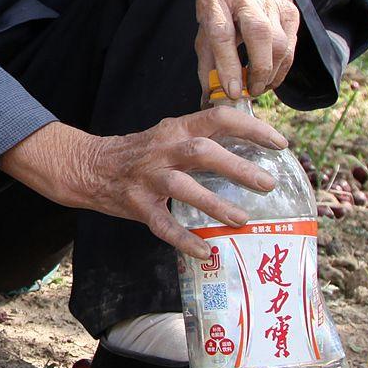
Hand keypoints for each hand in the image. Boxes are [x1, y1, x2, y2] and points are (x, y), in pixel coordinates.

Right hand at [0, 111, 288, 258]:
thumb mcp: (168, 136)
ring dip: (214, 203)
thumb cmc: (139, 153)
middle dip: (237, 167)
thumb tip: (251, 152)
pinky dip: (183, 238)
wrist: (87, 166)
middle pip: (202, 152)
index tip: (280, 143)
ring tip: (242, 220)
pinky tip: (204, 250)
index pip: (218, 118)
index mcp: (176, 128)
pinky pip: (161, 224)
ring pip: (182, 186)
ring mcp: (147, 177)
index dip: (251, 127)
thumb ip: (201, 139)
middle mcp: (162, 149)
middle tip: (268, 184)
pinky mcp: (136, 204)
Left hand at [194, 0, 300, 98]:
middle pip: (259, 33)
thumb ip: (207, 68)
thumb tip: (211, 101)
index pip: (222, 33)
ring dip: (271, 73)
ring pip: (280, 42)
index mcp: (215, 0)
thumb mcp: (204, 38)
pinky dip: (282, 68)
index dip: (228, 65)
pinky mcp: (289, 11)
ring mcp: (270, 1)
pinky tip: (269, 79)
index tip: (232, 91)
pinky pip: (291, 46)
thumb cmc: (219, 19)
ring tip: (257, 87)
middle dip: (259, 69)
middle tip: (251, 91)